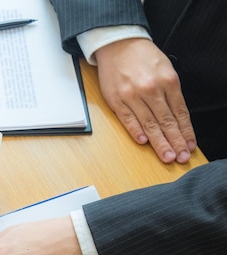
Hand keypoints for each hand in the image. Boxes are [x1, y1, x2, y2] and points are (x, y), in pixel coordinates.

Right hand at [95, 38, 195, 163]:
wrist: (118, 44)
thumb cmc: (142, 58)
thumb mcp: (165, 69)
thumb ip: (171, 93)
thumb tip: (177, 119)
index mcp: (168, 81)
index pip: (180, 113)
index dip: (186, 132)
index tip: (189, 146)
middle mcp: (151, 89)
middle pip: (166, 121)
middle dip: (175, 142)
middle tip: (180, 157)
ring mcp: (132, 95)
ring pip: (149, 123)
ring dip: (159, 142)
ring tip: (166, 156)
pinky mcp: (116, 100)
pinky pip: (127, 119)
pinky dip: (136, 131)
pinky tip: (143, 141)